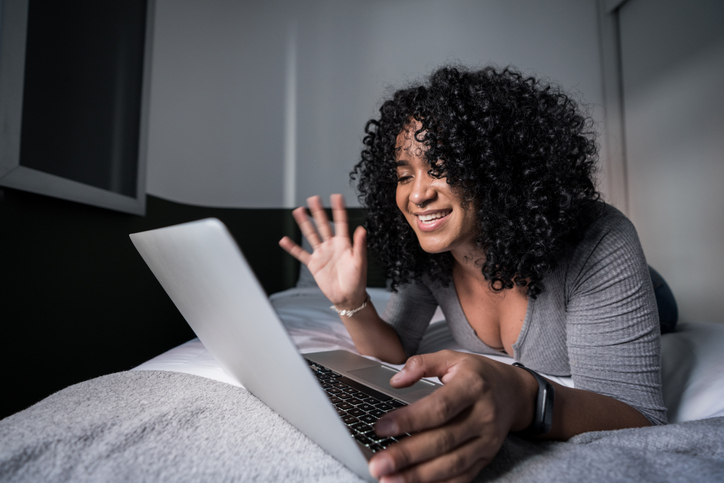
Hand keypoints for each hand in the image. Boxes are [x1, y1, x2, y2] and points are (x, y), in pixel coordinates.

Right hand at [279, 194, 367, 308]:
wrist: (347, 297)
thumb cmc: (357, 281)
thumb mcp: (359, 262)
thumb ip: (359, 245)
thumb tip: (362, 229)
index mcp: (344, 244)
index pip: (340, 222)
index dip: (338, 209)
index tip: (336, 197)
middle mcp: (331, 246)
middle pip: (323, 225)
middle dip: (318, 212)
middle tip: (313, 198)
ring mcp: (322, 254)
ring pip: (311, 235)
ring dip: (304, 224)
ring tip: (298, 211)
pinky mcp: (314, 264)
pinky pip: (301, 254)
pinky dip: (292, 247)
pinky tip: (285, 240)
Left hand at [369, 351, 533, 482]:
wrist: (515, 393)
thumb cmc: (478, 375)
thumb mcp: (452, 358)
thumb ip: (422, 364)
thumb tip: (396, 380)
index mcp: (472, 387)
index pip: (438, 407)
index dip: (408, 420)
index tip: (380, 428)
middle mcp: (483, 416)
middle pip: (442, 440)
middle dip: (407, 455)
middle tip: (378, 464)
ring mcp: (487, 441)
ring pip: (451, 464)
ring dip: (418, 476)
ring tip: (389, 480)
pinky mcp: (487, 457)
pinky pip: (463, 477)